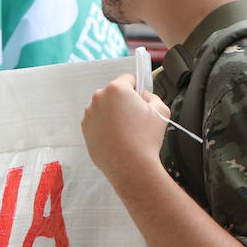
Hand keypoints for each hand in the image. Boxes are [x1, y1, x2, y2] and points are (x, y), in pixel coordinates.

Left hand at [81, 73, 170, 187]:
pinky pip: (97, 122)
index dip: (137, 88)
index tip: (140, 98)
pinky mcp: (85, 129)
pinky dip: (105, 126)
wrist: (130, 167)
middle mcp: (98, 99)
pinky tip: (117, 138)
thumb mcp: (161, 111)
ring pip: (105, 108)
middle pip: (114, 94)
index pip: (128, 79)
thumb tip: (144, 96)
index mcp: (116, 89)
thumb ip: (153, 96)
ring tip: (126, 131)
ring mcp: (89, 114)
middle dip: (124, 102)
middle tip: (135, 118)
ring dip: (113, 114)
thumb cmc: (145, 139)